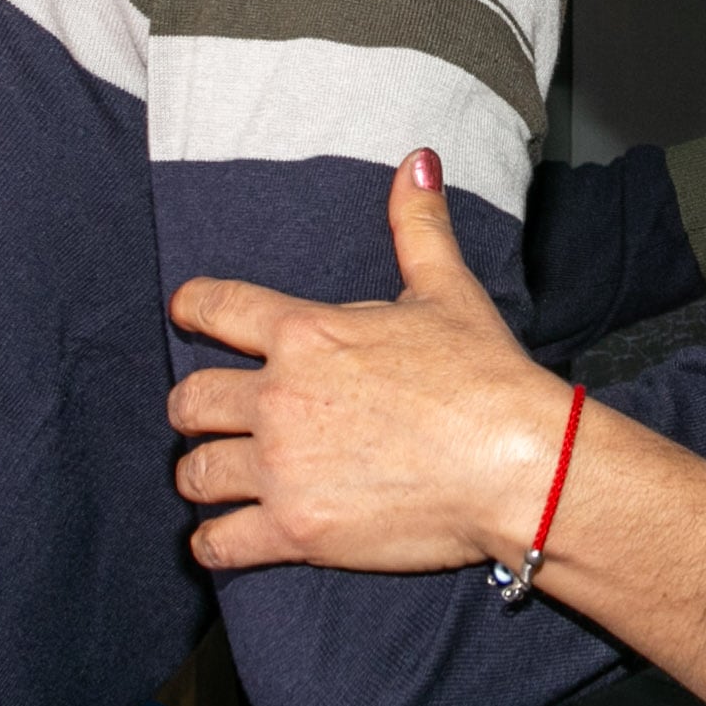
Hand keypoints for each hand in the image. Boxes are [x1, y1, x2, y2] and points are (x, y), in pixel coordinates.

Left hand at [168, 151, 571, 573]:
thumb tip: (418, 161)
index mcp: (306, 334)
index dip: (192, 309)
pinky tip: (223, 539)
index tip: (186, 315)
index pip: (214, 307)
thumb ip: (418, 227)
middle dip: (192, 409)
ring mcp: (283, 468)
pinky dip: (214, 544)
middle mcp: (280, 398)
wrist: (519, 465)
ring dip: (200, 475)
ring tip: (215, 478)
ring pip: (194, 473)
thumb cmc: (487, 379)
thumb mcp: (449, 290)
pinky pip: (220, 543)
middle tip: (209, 417)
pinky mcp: (296, 530)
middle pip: (187, 400)